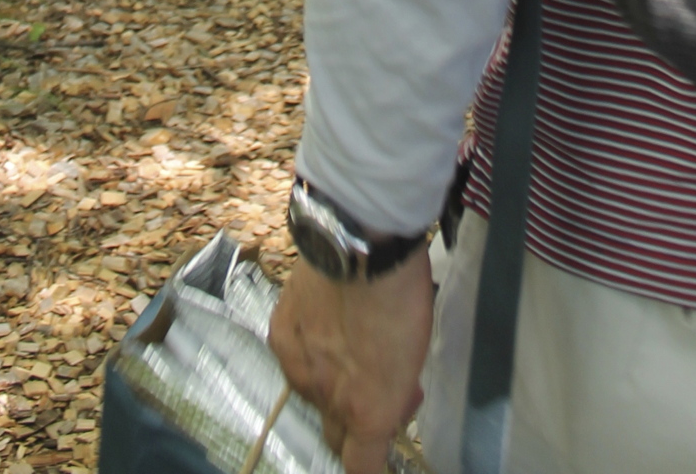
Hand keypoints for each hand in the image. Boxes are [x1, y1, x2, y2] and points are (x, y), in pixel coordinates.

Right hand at [270, 244, 434, 473]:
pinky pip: (292, 359)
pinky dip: (306, 351)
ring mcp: (300, 368)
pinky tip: (321, 324)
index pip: (361, 467)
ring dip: (329, 384)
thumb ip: (397, 389)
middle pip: (334, 436)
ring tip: (349, 346)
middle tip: (375, 388)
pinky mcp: (280, 335)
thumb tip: (393, 400)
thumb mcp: (415, 352)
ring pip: (311, 396)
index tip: (377, 458)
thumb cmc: (404, 295)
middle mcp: (329, 400)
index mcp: (369, 411)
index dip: (369, 469)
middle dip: (352, 422)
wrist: (362, 243)